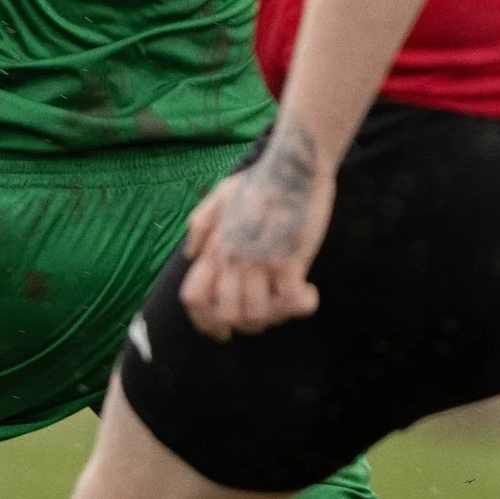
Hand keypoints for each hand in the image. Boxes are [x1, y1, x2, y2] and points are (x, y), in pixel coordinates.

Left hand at [179, 118, 331, 339]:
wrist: (294, 164)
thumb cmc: (260, 180)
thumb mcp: (220, 195)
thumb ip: (200, 225)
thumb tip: (190, 255)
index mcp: (215, 247)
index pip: (194, 297)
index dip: (204, 322)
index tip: (221, 333)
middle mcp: (232, 258)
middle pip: (227, 314)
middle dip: (246, 324)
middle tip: (267, 314)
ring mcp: (259, 260)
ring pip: (257, 314)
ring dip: (276, 316)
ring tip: (288, 301)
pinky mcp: (289, 258)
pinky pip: (290, 301)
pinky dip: (301, 305)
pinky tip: (309, 292)